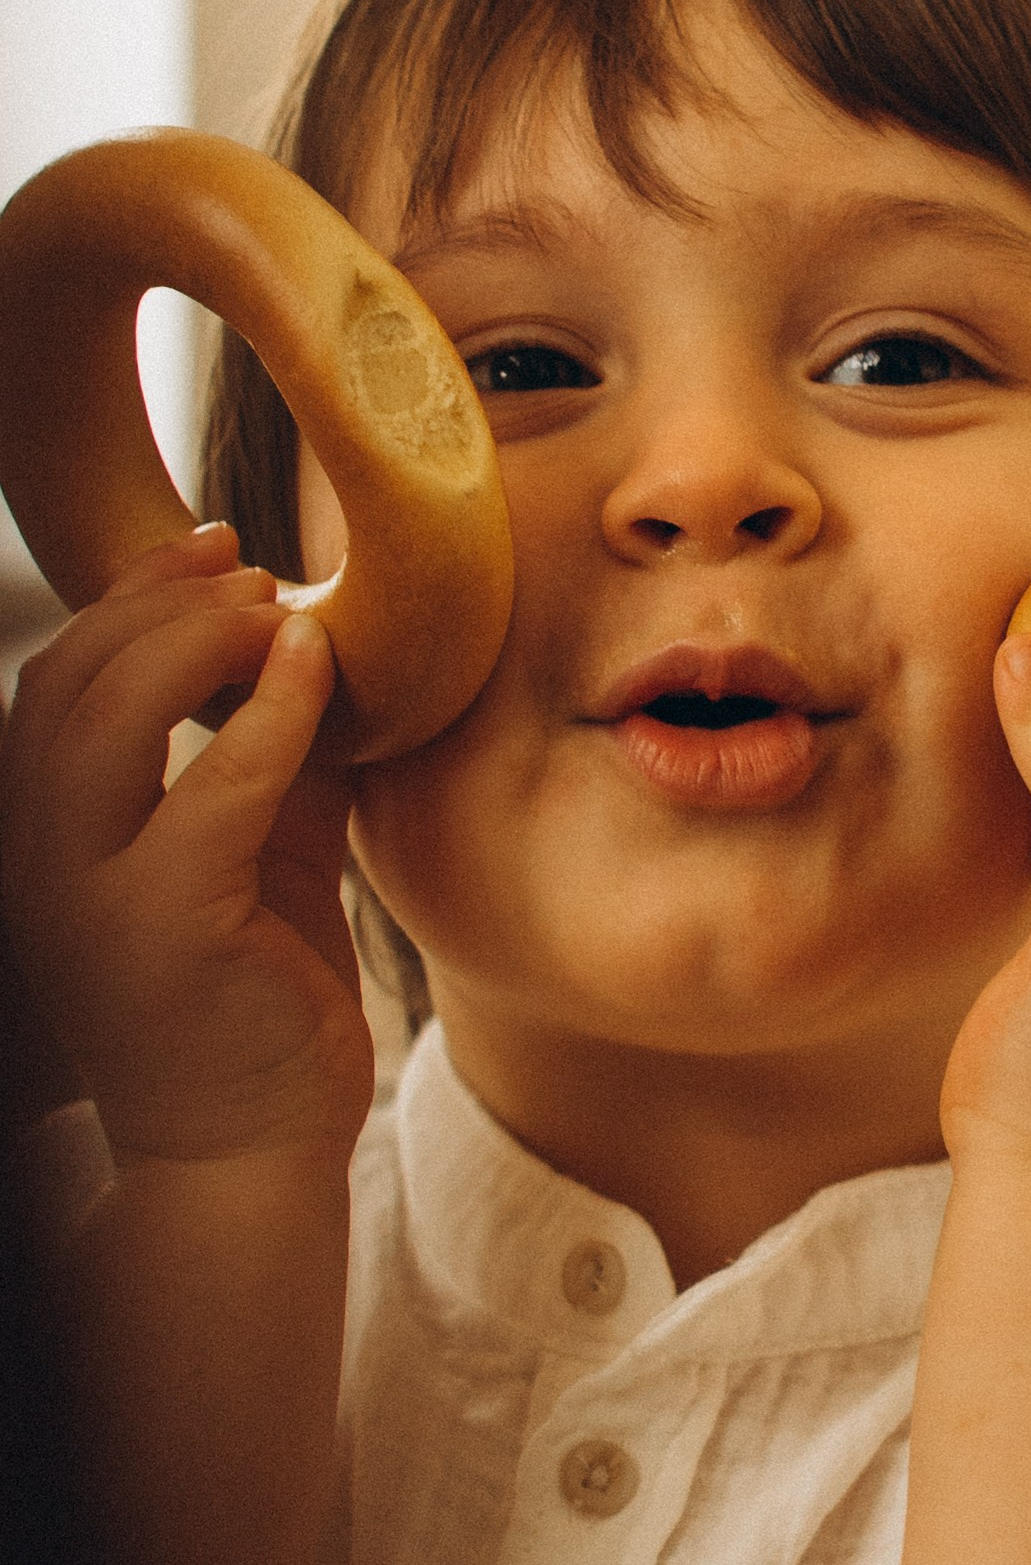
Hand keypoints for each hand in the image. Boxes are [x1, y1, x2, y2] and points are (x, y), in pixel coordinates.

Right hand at [0, 525, 371, 1168]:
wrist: (254, 1150)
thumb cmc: (259, 1003)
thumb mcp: (261, 858)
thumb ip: (273, 770)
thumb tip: (324, 670)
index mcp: (51, 842)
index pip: (57, 687)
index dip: (124, 601)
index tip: (211, 547)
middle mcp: (39, 864)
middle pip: (65, 683)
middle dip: (154, 601)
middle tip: (247, 564)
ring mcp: (84, 899)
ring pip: (105, 717)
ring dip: (193, 639)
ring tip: (274, 604)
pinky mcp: (160, 928)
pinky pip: (213, 787)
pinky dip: (269, 712)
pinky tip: (316, 665)